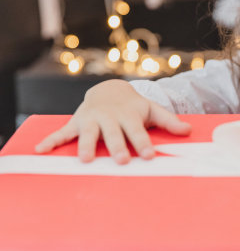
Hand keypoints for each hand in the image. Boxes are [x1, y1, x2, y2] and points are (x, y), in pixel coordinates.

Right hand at [34, 79, 190, 163]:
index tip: (150, 155)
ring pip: (88, 134)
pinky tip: (40, 150)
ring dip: (86, 146)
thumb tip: (189, 130)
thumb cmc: (134, 107)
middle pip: (113, 134)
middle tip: (122, 160)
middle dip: (117, 146)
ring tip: (85, 160)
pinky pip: (62, 132)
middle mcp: (109, 118)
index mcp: (129, 116)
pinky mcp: (76, 123)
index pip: (138, 131)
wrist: (109, 90)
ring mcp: (91, 120)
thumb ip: (169, 121)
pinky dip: (51, 141)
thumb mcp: (153, 110)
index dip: (144, 143)